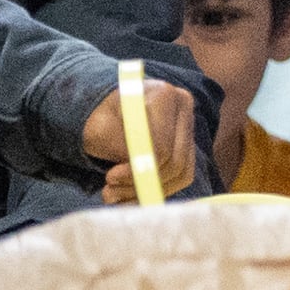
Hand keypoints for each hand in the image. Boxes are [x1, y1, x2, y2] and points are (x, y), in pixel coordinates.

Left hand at [86, 78, 197, 201]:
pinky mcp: (189, 147)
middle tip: (109, 191)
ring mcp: (189, 128)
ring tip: (114, 194)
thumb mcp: (100, 129)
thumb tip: (142, 171)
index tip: (110, 178)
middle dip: (140, 183)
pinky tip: (130, 193)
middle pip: (174, 162)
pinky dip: (155, 191)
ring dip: (146, 191)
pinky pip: (181, 178)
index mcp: (164, 95)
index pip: (161, 146)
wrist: (106, 118)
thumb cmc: (100, 120)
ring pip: (180, 174)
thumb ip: (120, 145)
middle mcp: (183, 108)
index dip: (137, 169)